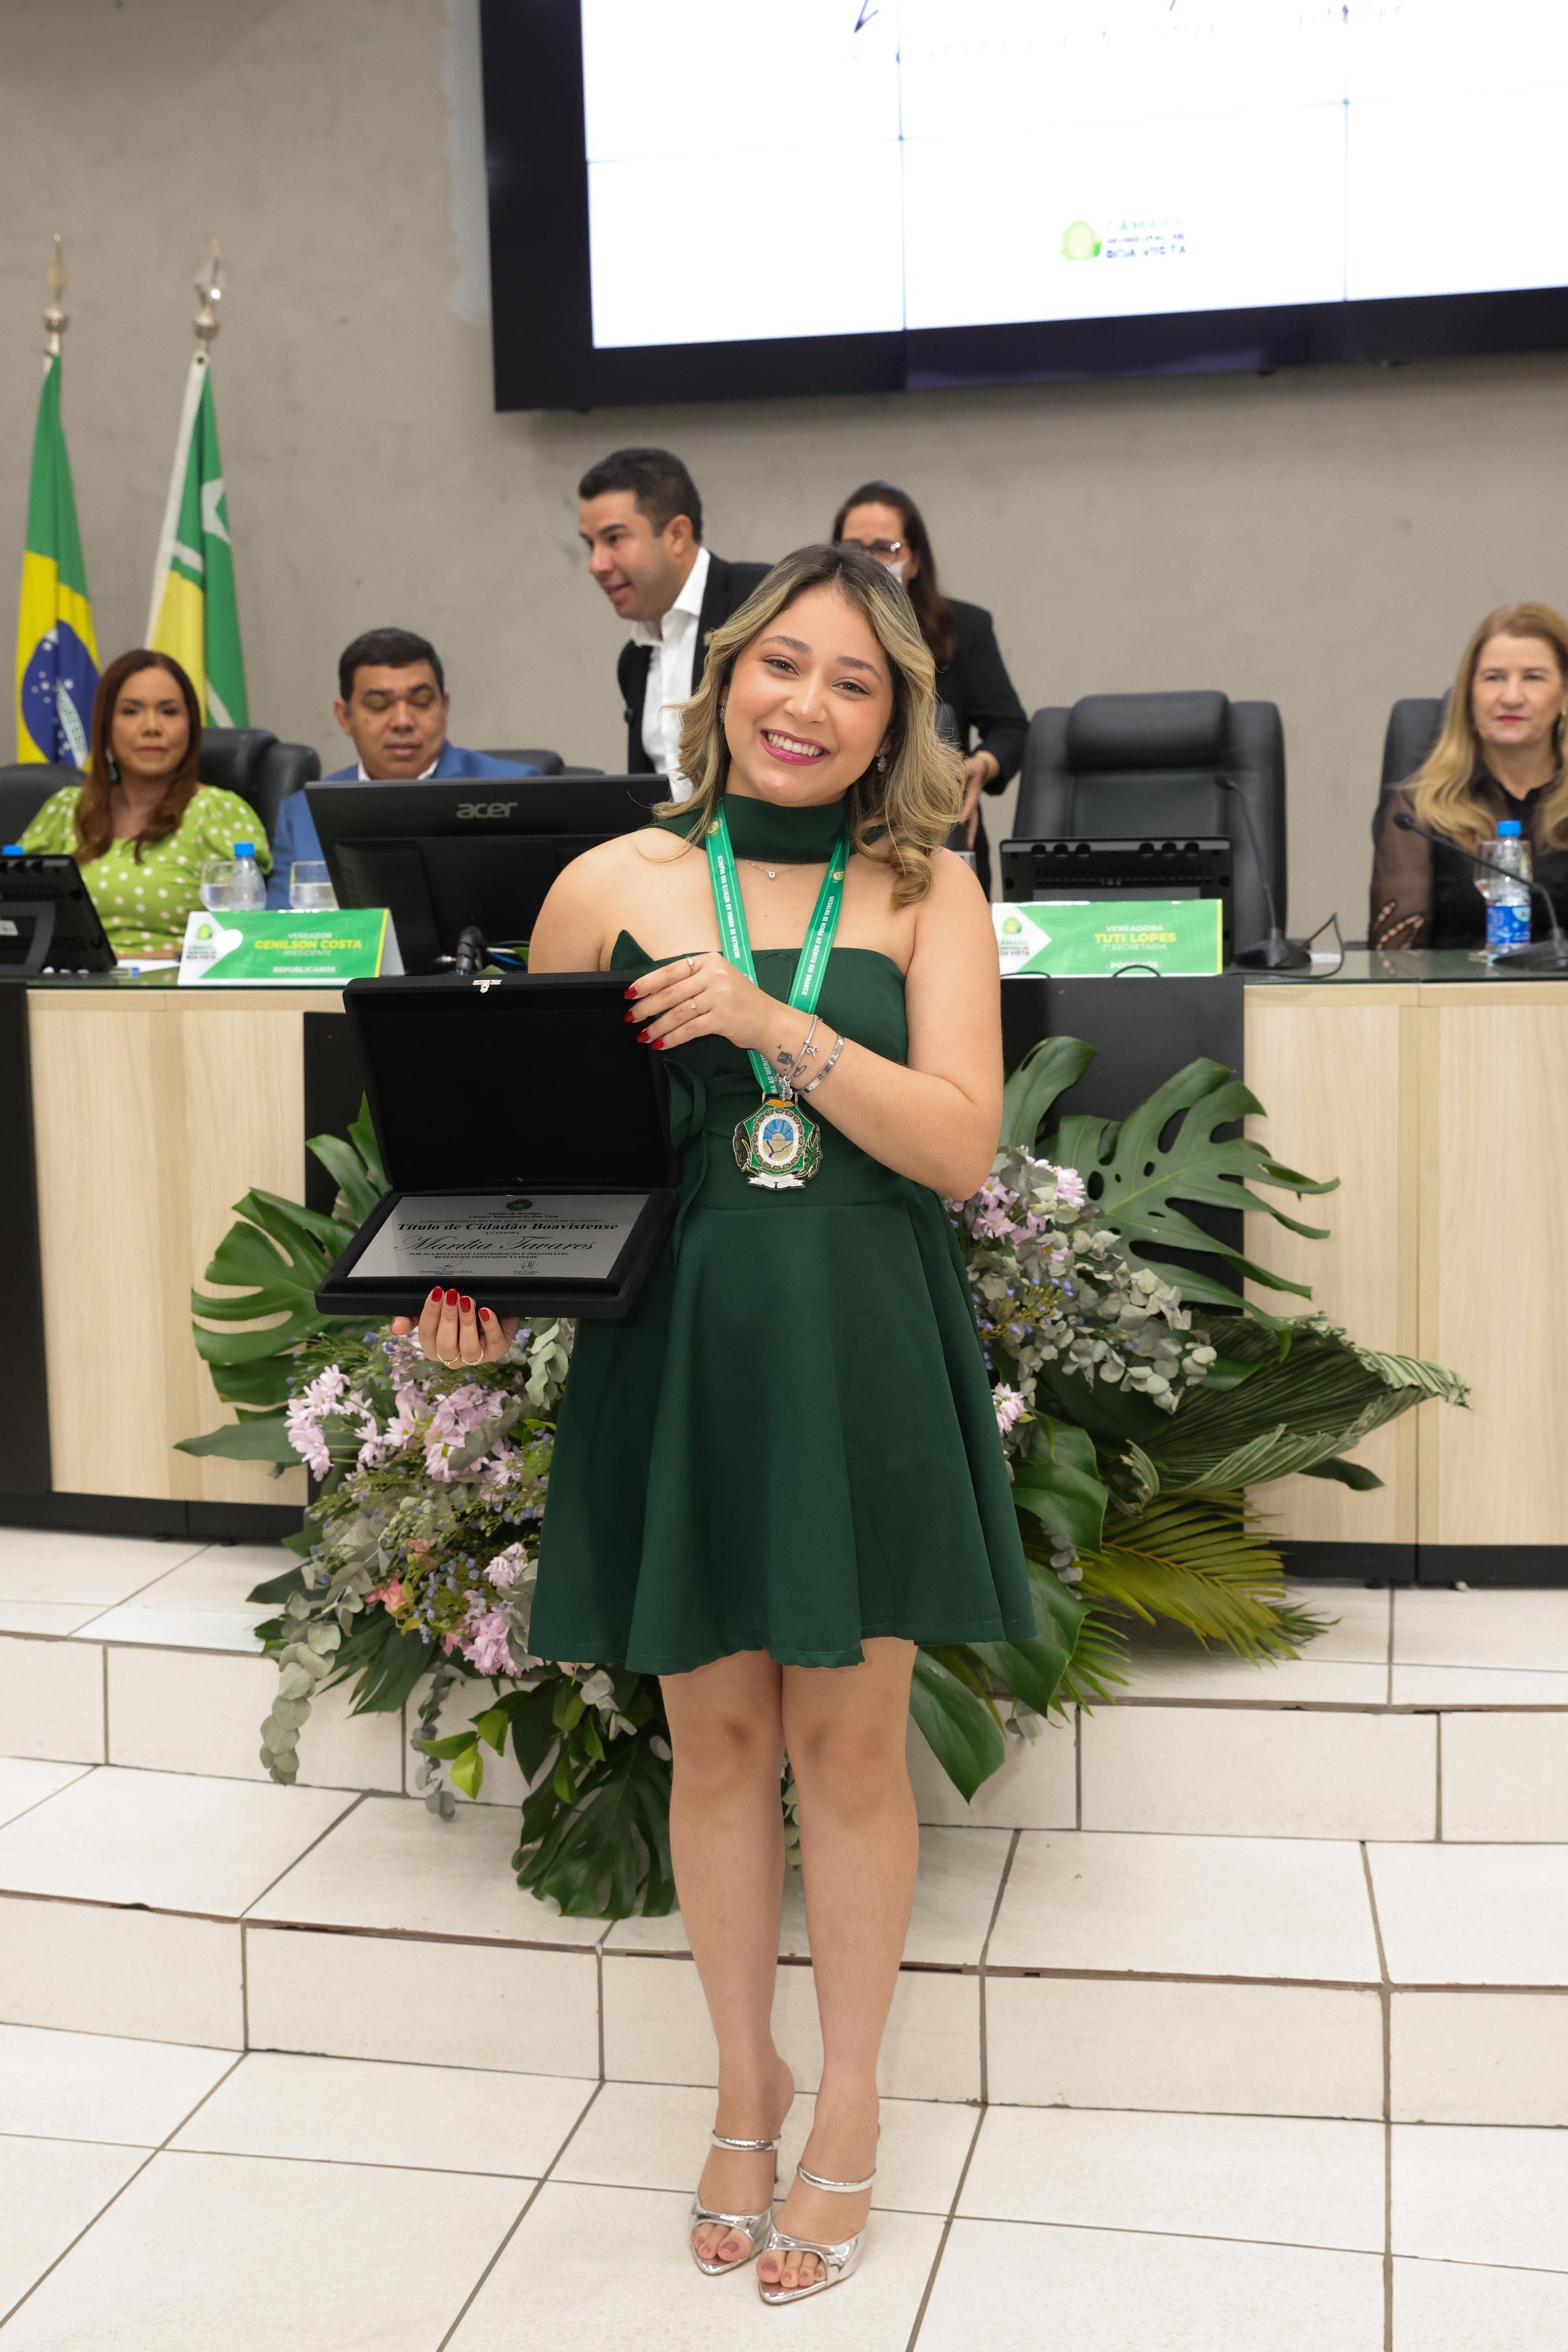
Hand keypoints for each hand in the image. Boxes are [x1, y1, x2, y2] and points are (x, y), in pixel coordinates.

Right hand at [390, 1286, 518, 1366]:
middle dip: (448, 1317)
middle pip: (445, 1344)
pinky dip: (489, 1326)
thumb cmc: (457, 1315)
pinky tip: (485, 1311)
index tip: (436, 1292)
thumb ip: (413, 1317)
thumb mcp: (435, 1312)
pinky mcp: (496, 1352)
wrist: (491, 1312)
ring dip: (467, 1321)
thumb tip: (395, 1327)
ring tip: (467, 1300)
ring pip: (468, 1347)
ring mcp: (475, 1357)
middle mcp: (452, 1358)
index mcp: (433, 1348)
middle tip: (452, 1294)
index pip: (426, 1334)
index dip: (430, 1313)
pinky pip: (493, 1343)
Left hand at [624, 950, 782, 1056]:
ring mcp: (720, 996)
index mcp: (710, 961)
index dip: (647, 983)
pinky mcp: (723, 1018)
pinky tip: (661, 1043)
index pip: (670, 971)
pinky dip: (673, 1038)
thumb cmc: (739, 1001)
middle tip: (631, 1017)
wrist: (769, 1020)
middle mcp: (715, 975)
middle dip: (647, 1007)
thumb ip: (691, 981)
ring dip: (657, 1026)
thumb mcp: (717, 981)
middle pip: (671, 993)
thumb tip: (653, 992)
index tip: (630, 993)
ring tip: (643, 1035)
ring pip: (678, 1013)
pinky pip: (690, 1029)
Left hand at [961, 751, 996, 846]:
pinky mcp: (969, 807)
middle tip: (967, 843)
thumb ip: (959, 770)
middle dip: (970, 829)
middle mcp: (974, 802)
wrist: (981, 769)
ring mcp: (972, 806)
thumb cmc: (973, 768)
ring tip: (969, 846)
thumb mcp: (968, 766)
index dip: (965, 811)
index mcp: (974, 792)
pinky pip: (970, 820)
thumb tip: (947, 775)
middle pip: (974, 817)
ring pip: (973, 821)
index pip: (969, 803)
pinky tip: (967, 843)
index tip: (960, 822)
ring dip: (971, 833)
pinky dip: (969, 830)